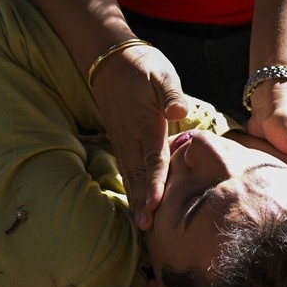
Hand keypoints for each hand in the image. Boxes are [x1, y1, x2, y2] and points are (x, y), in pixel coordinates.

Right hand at [88, 42, 188, 229]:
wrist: (108, 58)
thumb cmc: (141, 65)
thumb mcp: (161, 73)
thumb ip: (170, 94)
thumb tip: (178, 112)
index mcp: (145, 124)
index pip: (153, 159)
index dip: (155, 183)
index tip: (155, 205)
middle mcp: (132, 136)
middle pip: (140, 175)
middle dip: (143, 202)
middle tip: (147, 228)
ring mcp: (123, 140)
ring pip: (131, 174)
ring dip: (136, 199)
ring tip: (141, 224)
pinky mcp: (120, 140)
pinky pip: (127, 168)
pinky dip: (132, 187)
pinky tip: (136, 203)